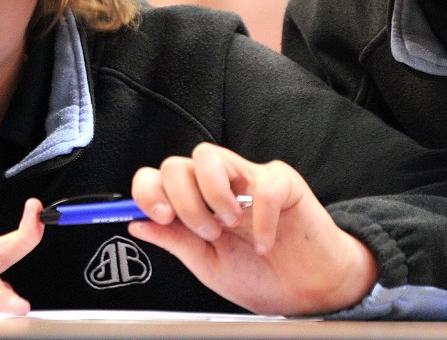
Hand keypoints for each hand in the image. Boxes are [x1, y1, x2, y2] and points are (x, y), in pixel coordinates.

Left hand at [128, 143, 375, 314]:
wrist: (310, 291)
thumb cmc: (263, 275)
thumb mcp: (208, 265)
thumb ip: (176, 241)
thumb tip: (137, 223)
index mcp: (196, 204)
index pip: (158, 178)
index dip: (148, 191)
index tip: (159, 216)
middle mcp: (218, 187)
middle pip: (177, 163)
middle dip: (182, 200)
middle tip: (205, 231)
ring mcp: (249, 181)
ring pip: (209, 155)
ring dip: (211, 193)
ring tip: (228, 226)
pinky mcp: (283, 183)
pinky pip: (264, 183)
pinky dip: (261, 218)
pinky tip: (264, 241)